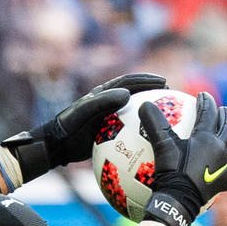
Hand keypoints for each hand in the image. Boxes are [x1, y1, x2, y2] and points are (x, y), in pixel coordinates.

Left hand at [37, 72, 167, 166]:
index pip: (129, 82)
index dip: (146, 80)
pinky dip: (140, 130)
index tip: (163, 83)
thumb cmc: (69, 127)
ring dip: (147, 110)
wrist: (57, 145)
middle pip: (133, 93)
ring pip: (132, 111)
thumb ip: (103, 102)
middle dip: (151, 91)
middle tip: (169, 95)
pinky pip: (128, 129)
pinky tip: (150, 139)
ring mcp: (107, 117)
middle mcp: (106, 102)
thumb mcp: (85, 113)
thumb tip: (127, 94)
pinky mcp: (107, 131)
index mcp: (102, 93)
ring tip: (164, 115)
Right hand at [139, 91, 226, 225]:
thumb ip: (154, 122)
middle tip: (223, 110)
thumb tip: (144, 103)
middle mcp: (220, 149)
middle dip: (225, 115)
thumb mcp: (160, 145)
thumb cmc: (171, 171)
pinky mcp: (225, 182)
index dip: (206, 102)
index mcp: (207, 137)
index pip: (209, 113)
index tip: (202, 96)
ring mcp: (225, 166)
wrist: (179, 199)